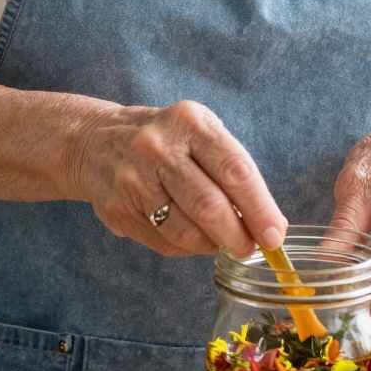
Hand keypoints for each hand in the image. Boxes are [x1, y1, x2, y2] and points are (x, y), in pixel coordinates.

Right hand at [67, 99, 286, 259]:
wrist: (95, 141)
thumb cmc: (166, 141)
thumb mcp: (199, 134)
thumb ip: (231, 171)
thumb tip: (267, 224)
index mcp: (189, 122)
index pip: (235, 170)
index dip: (261, 209)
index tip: (275, 234)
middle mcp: (158, 147)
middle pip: (210, 206)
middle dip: (238, 236)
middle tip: (250, 248)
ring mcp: (133, 179)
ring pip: (186, 231)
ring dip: (212, 245)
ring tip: (220, 241)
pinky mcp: (118, 208)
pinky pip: (164, 241)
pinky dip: (186, 247)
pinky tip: (189, 235)